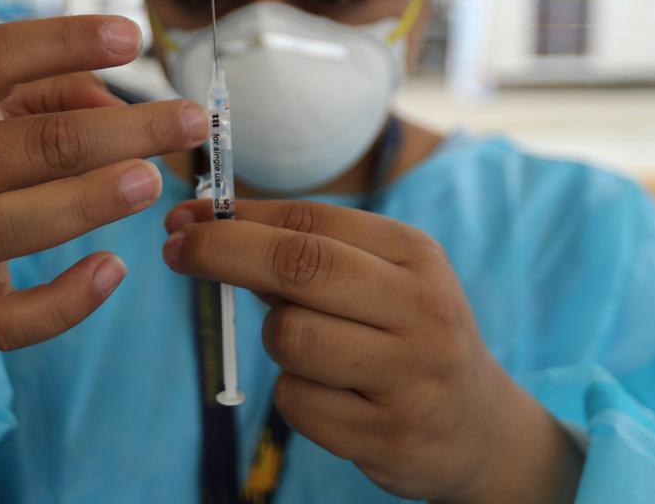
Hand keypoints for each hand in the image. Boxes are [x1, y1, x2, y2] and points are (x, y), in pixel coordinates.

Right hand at [0, 15, 207, 425]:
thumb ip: (56, 95)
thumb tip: (121, 106)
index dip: (62, 42)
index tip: (131, 36)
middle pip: (29, 145)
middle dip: (118, 132)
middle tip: (188, 121)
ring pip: (10, 226)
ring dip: (88, 202)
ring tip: (152, 181)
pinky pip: (8, 318)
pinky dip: (62, 303)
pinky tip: (112, 270)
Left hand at [163, 200, 581, 502]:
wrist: (479, 428)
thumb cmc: (405, 335)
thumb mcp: (380, 279)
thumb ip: (305, 253)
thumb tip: (201, 227)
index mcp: (415, 254)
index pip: (311, 221)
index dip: (237, 218)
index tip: (184, 218)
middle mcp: (420, 308)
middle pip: (299, 267)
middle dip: (223, 253)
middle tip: (176, 252)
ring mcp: (410, 376)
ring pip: (290, 338)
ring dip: (276, 342)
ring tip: (313, 350)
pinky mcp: (390, 436)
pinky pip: (296, 405)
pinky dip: (294, 398)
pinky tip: (334, 399)